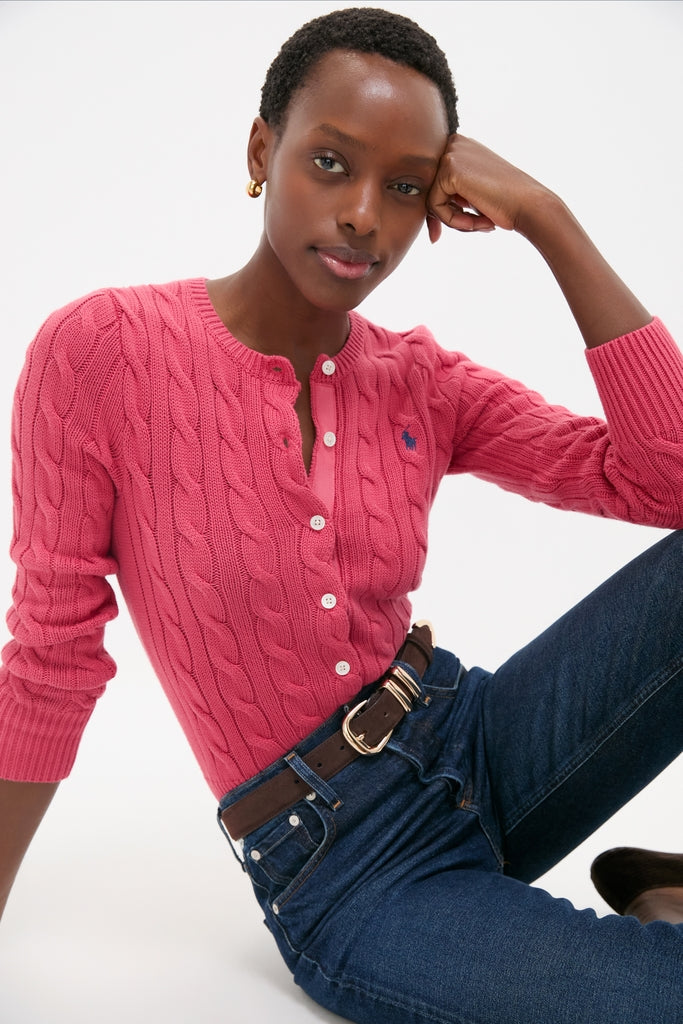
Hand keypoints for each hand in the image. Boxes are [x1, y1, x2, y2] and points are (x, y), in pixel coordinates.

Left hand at [427, 134, 547, 242]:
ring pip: (431, 201)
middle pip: (429, 191)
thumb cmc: (506, 203)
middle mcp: (453, 142)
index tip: (455, 230)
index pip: (435, 184)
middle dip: (447, 217)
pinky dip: (454, 221)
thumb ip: (452, 191)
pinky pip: (434, 207)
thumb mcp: (473, 191)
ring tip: (482, 224)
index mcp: (460, 145)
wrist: (529, 205)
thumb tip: (425, 208)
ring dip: (454, 221)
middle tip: (476, 228)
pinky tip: (480, 220)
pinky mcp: (449, 168)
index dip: (443, 212)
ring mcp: (450, 152)